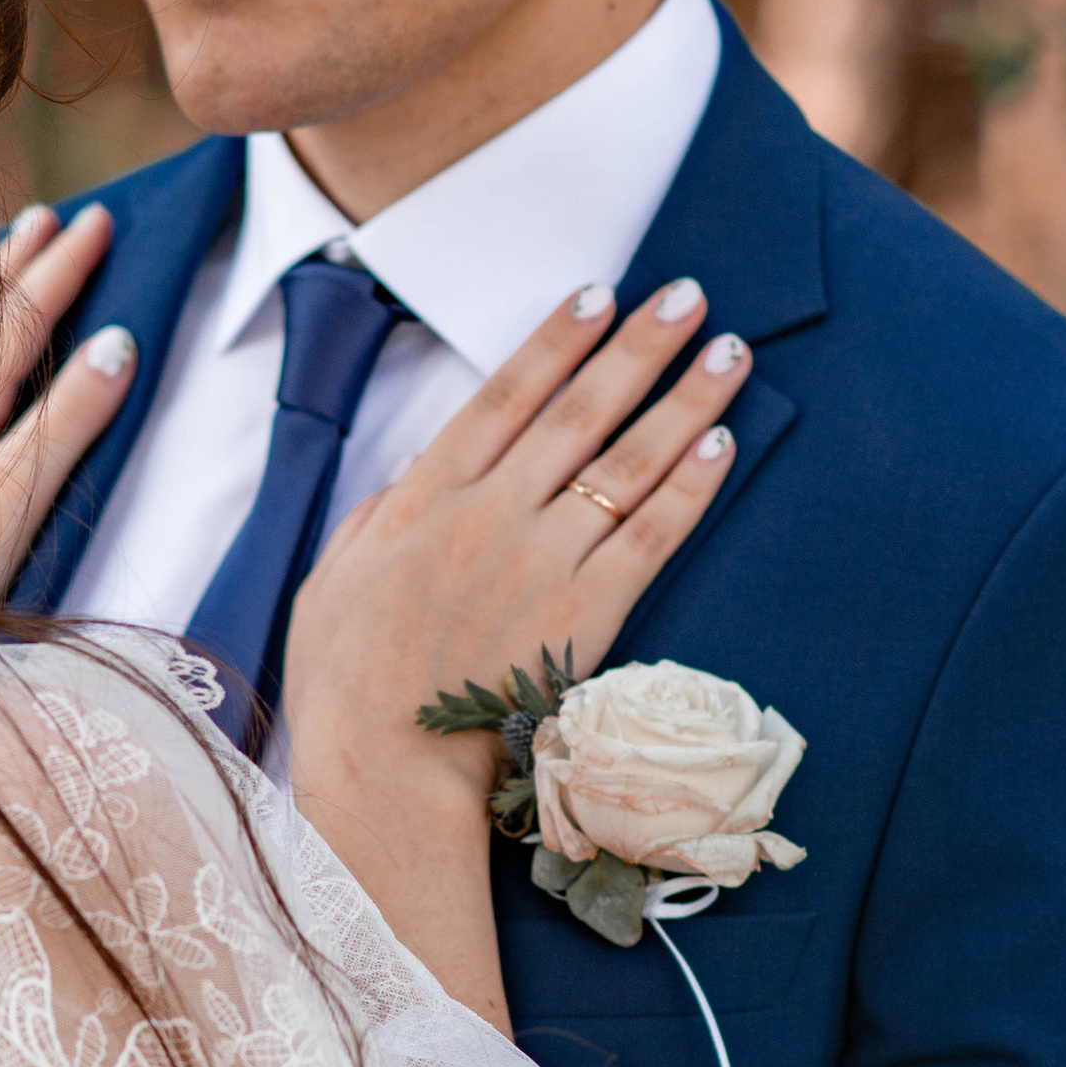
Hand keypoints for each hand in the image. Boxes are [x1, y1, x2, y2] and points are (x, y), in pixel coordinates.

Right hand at [279, 276, 749, 1003]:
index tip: (599, 293)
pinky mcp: (585, 617)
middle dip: (640, 347)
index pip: (506, 394)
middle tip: (688, 295)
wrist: (385, 772)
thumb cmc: (346, 683)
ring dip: (685, 402)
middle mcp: (492, 514)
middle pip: (581, 411)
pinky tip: (722, 447)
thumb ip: (380, 516)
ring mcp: (543, 563)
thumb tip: (415, 472)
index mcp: (426, 496)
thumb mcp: (334, 579)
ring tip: (732, 354)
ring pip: (627, 464)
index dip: (558, 339)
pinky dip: (689, 490)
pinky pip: (650, 538)